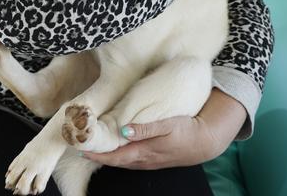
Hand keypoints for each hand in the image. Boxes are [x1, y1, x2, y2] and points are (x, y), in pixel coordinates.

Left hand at [81, 89, 246, 169]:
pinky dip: (118, 155)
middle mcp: (144, 159)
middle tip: (80, 145)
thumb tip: (124, 131)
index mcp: (145, 151)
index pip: (115, 156)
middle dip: (97, 155)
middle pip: (115, 161)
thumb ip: (146, 128)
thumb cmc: (186, 130)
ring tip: (92, 147)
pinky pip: (130, 159)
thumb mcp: (168, 125)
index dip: (97, 154)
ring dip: (106, 156)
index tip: (81, 149)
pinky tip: (112, 148)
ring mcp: (148, 160)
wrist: (206, 140)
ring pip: (122, 161)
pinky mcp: (152, 157)